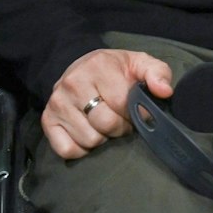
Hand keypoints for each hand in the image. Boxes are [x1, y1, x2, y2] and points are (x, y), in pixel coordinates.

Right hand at [42, 48, 172, 160]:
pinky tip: (88, 133)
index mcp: (98, 67)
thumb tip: (165, 91)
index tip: (136, 111)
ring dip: (102, 138)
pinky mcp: (47, 121)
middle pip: (105, 124)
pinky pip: (67, 150)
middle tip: (121, 120)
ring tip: (104, 124)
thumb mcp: (139, 63)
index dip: (135, 113)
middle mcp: (72, 84)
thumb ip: (158, 73)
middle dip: (120, 127)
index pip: (122, 103)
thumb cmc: (115, 69)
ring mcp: (57, 103)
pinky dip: (81, 148)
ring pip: (89, 140)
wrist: (81, 67)